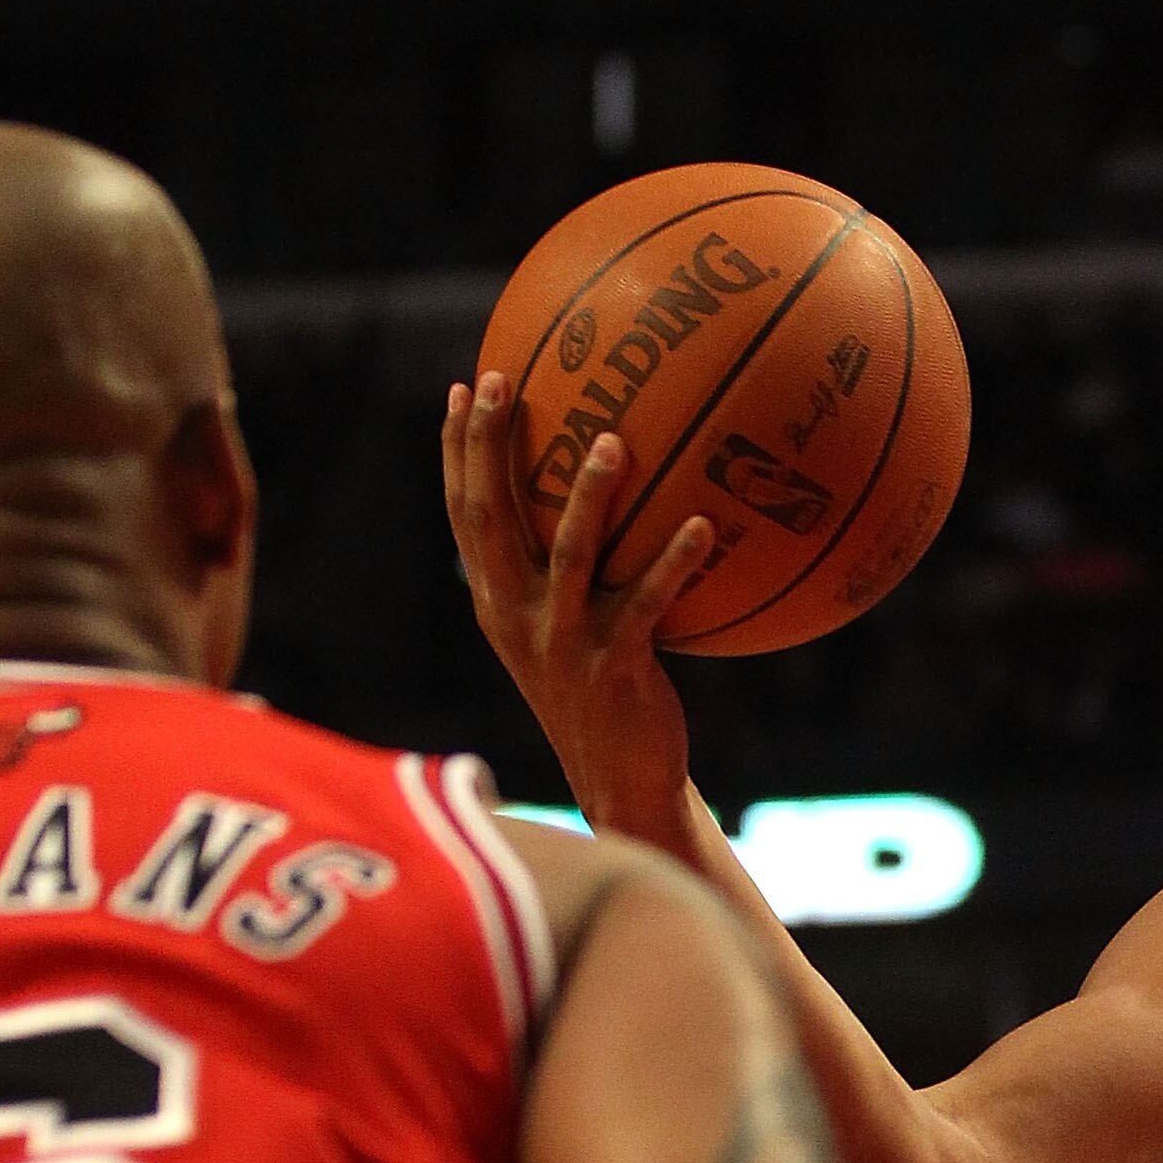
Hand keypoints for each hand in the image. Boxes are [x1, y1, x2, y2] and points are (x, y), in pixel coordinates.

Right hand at [442, 371, 712, 849]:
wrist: (622, 781)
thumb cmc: (604, 696)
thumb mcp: (566, 634)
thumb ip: (566, 575)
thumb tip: (594, 502)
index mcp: (498, 604)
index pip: (464, 514)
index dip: (459, 451)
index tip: (464, 386)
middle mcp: (517, 617)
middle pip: (490, 518)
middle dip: (489, 447)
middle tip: (501, 381)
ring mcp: (563, 642)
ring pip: (569, 554)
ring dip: (591, 495)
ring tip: (615, 441)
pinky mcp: (615, 667)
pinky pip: (647, 602)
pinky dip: (675, 562)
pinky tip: (704, 525)